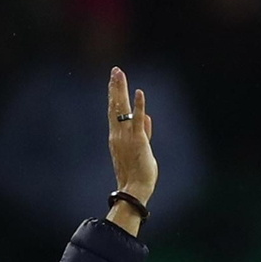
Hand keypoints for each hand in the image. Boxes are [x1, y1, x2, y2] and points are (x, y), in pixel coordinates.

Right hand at [107, 66, 156, 230]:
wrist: (134, 191)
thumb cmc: (137, 175)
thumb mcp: (141, 150)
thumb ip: (144, 132)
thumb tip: (147, 117)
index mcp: (117, 137)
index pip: (114, 112)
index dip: (114, 95)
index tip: (114, 81)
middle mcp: (118, 134)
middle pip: (115, 106)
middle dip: (115, 87)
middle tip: (115, 70)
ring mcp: (126, 137)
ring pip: (122, 109)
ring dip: (121, 90)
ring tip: (119, 74)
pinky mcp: (137, 141)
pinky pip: (137, 120)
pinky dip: (138, 106)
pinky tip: (138, 92)